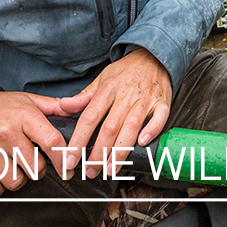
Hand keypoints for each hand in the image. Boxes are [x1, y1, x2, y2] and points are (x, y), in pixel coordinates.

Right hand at [0, 90, 74, 197]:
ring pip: (15, 182)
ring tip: (10, 164)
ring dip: (16, 178)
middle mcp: (6, 133)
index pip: (52, 142)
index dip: (63, 159)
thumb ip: (54, 106)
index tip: (67, 169)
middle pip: (35, 168)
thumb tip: (79, 106)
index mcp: (23, 116)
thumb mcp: (26, 100)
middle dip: (36, 169)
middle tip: (28, 161)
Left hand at [55, 47, 171, 179]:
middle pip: (110, 127)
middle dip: (99, 153)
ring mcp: (145, 99)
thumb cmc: (126, 71)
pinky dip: (151, 131)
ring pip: (132, 127)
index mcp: (108, 89)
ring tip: (110, 169)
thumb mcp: (102, 79)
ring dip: (120, 151)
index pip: (89, 117)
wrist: (153, 55)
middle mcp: (126, 95)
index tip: (70, 158)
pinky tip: (142, 144)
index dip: (78, 140)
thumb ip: (84, 96)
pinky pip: (159, 118)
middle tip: (90, 171)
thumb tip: (64, 107)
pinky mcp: (162, 103)